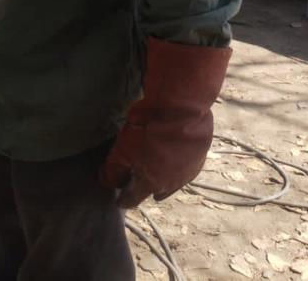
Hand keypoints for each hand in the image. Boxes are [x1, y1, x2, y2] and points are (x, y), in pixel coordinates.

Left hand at [100, 39, 230, 207]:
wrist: (180, 108)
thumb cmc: (148, 128)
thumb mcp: (121, 149)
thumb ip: (113, 170)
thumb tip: (107, 182)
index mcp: (150, 183)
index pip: (133, 199)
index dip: (124, 200)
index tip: (119, 200)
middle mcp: (171, 183)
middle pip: (155, 190)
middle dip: (145, 187)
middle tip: (139, 179)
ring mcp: (188, 170)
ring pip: (173, 179)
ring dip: (164, 174)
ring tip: (158, 167)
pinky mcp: (200, 155)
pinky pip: (187, 164)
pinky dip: (178, 161)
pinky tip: (174, 152)